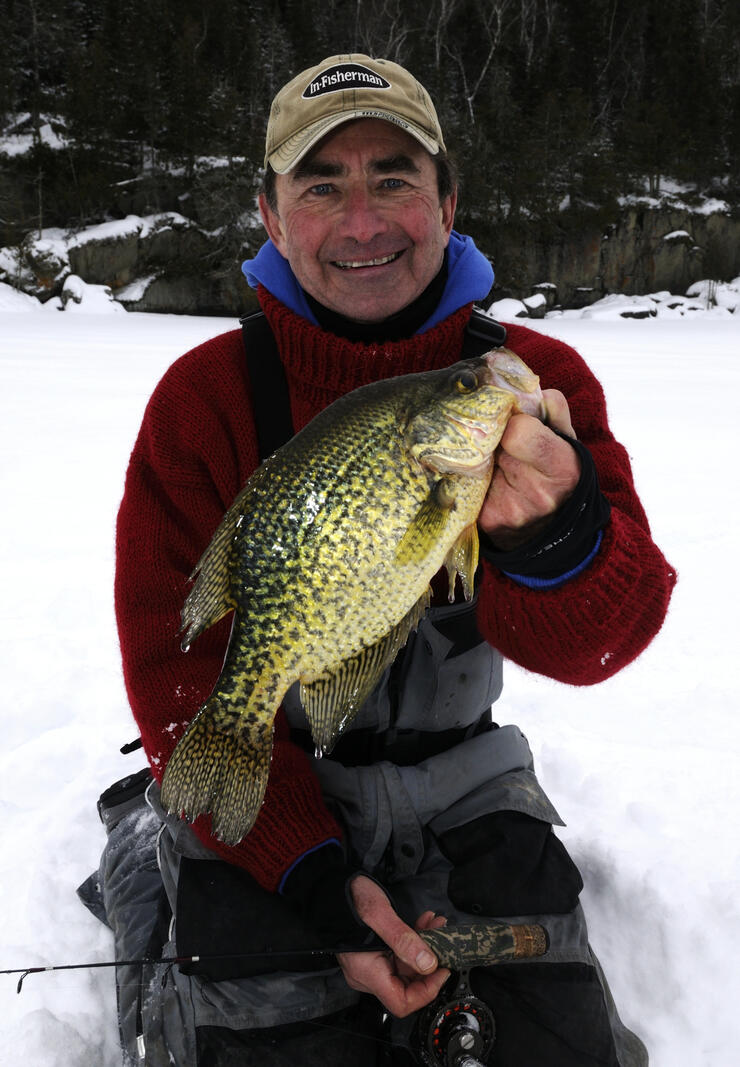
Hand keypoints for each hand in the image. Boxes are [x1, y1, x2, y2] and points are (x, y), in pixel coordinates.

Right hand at [336, 875, 449, 1016]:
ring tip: (435, 925)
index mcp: (367, 972)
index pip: (401, 1002)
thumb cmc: (348, 898)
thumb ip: (403, 939)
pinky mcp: (374, 954)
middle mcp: (368, 975)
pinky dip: (414, 943)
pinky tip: (423, 924)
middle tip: (442, 940)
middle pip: (407, 986)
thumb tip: (428, 964)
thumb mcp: (379, 913)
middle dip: (430, 964)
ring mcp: (371, 965)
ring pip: (406, 968)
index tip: (442, 970)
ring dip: (424, 949)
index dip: (426, 991)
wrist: (331, 887)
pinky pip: (399, 956)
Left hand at [479, 389, 580, 550]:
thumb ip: (553, 409)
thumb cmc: (559, 476)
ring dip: (479, 457)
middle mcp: (536, 493)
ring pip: (473, 462)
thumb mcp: (567, 441)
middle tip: (502, 444)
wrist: (553, 532)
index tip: (517, 426)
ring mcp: (508, 510)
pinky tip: (483, 481)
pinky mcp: (486, 521)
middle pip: (490, 444)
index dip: (514, 423)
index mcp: (561, 467)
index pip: (519, 431)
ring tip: (496, 464)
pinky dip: (470, 478)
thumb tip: (527, 387)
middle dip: (492, 438)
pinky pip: (465, 484)